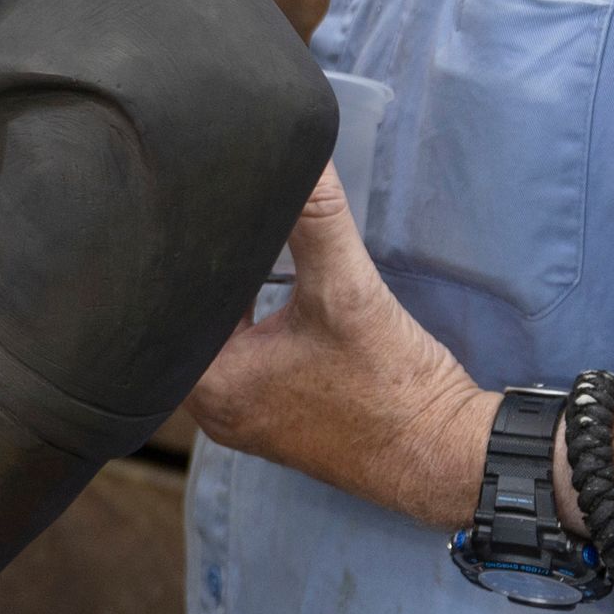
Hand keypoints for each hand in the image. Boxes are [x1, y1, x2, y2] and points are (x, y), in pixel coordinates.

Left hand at [186, 164, 487, 527]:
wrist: (448, 458)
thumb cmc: (395, 388)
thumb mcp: (349, 290)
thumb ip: (316, 217)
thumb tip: (301, 155)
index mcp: (208, 386)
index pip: (165, 303)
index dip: (176, 255)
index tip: (188, 209)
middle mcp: (212, 410)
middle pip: (189, 319)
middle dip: (207, 271)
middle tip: (216, 215)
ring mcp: (244, 417)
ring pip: (217, 337)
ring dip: (233, 294)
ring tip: (246, 242)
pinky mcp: (276, 417)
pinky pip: (245, 357)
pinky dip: (255, 322)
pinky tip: (274, 287)